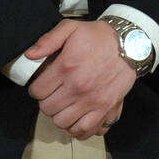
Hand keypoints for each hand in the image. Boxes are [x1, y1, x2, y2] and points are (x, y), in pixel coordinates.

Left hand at [25, 19, 135, 140]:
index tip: (43, 84)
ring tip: (63, 105)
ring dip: (59, 115)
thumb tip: (29, 55)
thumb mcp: (70, 28)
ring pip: (62, 123)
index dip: (36, 88)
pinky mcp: (106, 109)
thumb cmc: (98, 36)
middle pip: (47, 109)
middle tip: (53, 93)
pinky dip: (76, 129)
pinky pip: (85, 131)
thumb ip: (48, 40)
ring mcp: (93, 101)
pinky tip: (75, 118)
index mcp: (67, 67)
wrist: (129, 44)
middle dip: (46, 101)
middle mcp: (79, 87)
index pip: (38, 91)